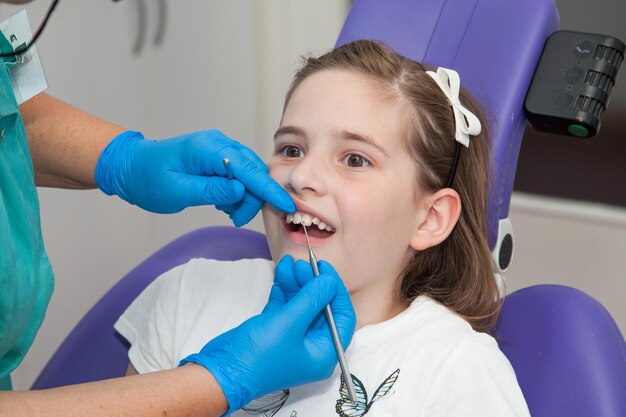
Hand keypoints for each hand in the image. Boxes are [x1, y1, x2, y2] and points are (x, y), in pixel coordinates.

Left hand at [95, 130, 294, 224]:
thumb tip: (240, 190)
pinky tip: (223, 202)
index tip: (286, 204)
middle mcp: (219, 144)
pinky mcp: (218, 158)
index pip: (248, 169)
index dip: (268, 189)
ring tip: (226, 211)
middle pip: (253, 172)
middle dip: (253, 198)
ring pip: (248, 175)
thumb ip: (211, 190)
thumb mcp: (177, 191)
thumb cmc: (148, 178)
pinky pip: (239, 175)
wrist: (131, 167)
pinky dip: (237, 192)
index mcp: (209, 149)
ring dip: (244, 197)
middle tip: (235, 218)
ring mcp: (219, 149)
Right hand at [180, 255, 355, 413]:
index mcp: (324, 353)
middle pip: (321, 308)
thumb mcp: (289, 323)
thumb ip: (312, 299)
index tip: (326, 270)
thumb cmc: (258, 356)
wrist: (222, 371)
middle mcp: (311, 347)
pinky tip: (281, 272)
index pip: (342, 317)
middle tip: (303, 264)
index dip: (335, 291)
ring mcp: (292, 338)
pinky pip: (286, 306)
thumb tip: (330, 281)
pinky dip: (284, 289)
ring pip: (301, 304)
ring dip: (296, 282)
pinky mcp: (275, 331)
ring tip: (288, 262)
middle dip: (312, 283)